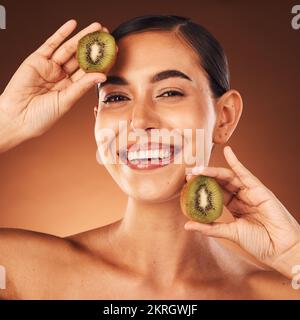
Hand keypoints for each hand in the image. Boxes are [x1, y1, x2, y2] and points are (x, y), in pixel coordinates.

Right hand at [0, 20, 107, 147]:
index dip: (102, 62)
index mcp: (71, 88)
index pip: (89, 72)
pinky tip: (73, 25)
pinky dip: (61, 33)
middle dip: (94, 47)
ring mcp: (50, 67)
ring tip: (96, 28)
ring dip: (82, 37)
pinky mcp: (37, 60)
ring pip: (69, 49)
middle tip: (107, 35)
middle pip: (81, 58)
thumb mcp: (66, 101)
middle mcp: (62, 77)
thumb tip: (102, 75)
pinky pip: (51, 44)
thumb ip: (82, 87)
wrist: (17, 118)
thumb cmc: (41, 117)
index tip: (113, 52)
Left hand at [184, 146, 299, 268]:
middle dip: (204, 177)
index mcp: (234, 206)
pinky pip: (245, 173)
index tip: (187, 183)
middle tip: (189, 174)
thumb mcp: (230, 233)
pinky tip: (227, 151)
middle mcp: (241, 197)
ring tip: (199, 169)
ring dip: (213, 171)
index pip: (215, 192)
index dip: (201, 187)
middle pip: (220, 182)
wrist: (280, 249)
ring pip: (229, 177)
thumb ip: (209, 228)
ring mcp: (250, 192)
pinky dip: (236, 161)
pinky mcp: (259, 189)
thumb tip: (187, 225)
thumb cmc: (258, 242)